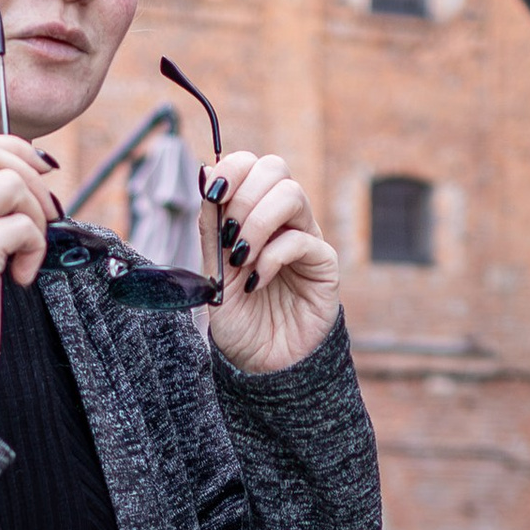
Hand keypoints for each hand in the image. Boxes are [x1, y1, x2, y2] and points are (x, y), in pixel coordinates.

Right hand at [0, 133, 56, 409]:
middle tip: (46, 214)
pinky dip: (35, 250)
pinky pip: (23, 226)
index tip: (39, 176)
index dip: (10, 151)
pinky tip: (20, 279)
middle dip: (30, 175)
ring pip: (10, 183)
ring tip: (26, 253)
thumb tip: (24, 165)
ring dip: (35, 217)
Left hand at [201, 151, 340, 375]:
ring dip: (257, 220)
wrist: (260, 363)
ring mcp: (306, 239)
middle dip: (243, 194)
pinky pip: (301, 240)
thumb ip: (211, 229)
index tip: (212, 192)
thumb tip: (206, 176)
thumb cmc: (239, 319)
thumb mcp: (213, 271)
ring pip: (291, 194)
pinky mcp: (323, 266)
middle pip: (275, 168)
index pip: (252, 165)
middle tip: (227, 234)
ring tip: (241, 256)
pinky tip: (257, 280)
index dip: (232, 167)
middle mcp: (284, 221)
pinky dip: (271, 256)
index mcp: (256, 214)